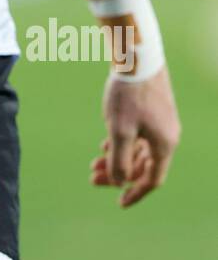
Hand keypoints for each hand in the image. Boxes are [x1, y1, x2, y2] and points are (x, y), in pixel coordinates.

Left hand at [90, 67, 180, 206]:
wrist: (136, 57)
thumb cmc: (128, 95)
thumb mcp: (119, 131)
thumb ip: (119, 160)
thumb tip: (120, 182)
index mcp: (164, 145)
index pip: (151, 180)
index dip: (135, 193)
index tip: (119, 203)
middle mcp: (167, 136)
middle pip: (142, 165)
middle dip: (118, 174)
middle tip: (92, 178)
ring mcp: (161, 122)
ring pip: (138, 150)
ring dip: (117, 158)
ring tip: (93, 163)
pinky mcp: (153, 110)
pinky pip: (139, 136)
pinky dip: (122, 144)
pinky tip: (104, 145)